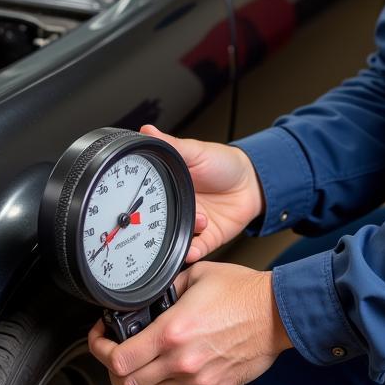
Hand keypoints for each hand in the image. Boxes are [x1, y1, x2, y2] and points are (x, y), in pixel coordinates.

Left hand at [88, 262, 292, 384]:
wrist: (277, 313)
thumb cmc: (243, 292)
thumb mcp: (197, 274)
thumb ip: (168, 287)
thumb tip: (151, 296)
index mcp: (172, 331)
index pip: (119, 359)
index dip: (101, 350)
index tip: (101, 339)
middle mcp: (181, 360)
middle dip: (117, 369)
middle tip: (120, 353)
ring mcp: (198, 380)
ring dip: (146, 377)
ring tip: (154, 357)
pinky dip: (176, 384)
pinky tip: (183, 364)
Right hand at [139, 124, 263, 262]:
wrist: (253, 181)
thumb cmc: (224, 164)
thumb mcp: (195, 151)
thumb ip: (171, 145)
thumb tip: (146, 131)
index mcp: (170, 187)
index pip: (147, 199)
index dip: (139, 205)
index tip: (131, 208)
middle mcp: (178, 207)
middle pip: (158, 223)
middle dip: (154, 228)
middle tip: (153, 226)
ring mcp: (192, 223)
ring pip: (175, 238)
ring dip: (177, 238)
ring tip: (183, 231)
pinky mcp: (207, 237)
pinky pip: (196, 249)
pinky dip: (192, 253)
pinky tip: (190, 250)